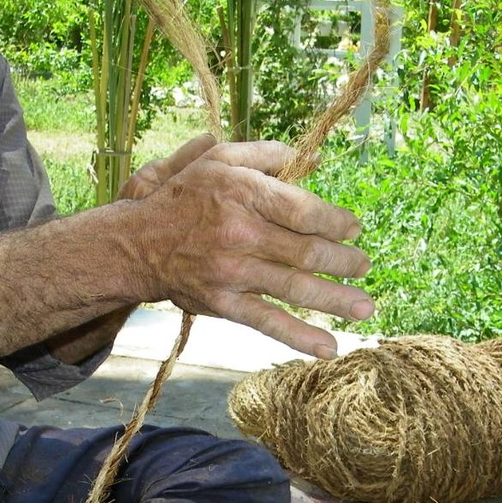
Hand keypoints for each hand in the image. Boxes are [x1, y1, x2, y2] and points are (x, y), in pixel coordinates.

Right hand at [122, 140, 373, 359]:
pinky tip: (328, 348)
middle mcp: (240, 233)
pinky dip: (300, 336)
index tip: (353, 228)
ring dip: (336, 300)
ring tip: (365, 308)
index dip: (337, 222)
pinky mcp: (225, 303)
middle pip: (307, 252)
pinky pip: (268, 322)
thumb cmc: (183, 196)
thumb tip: (312, 159)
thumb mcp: (217, 158)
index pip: (304, 211)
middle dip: (344, 262)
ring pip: (295, 288)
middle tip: (363, 266)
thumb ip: (265, 154)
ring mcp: (233, 272)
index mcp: (242, 193)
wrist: (136, 243)